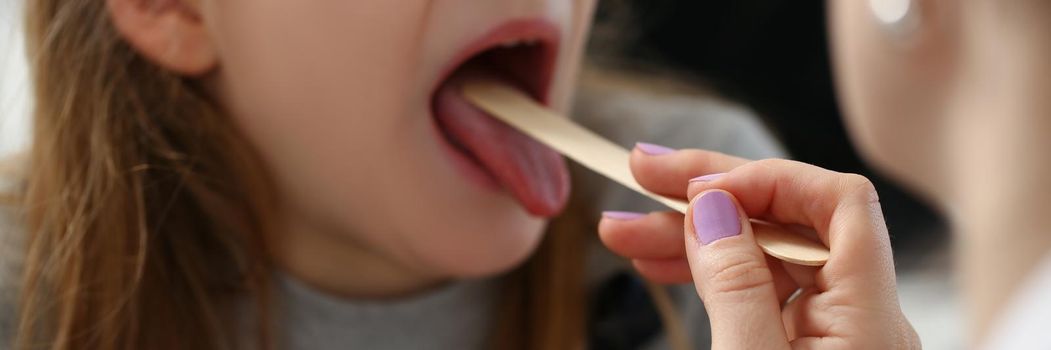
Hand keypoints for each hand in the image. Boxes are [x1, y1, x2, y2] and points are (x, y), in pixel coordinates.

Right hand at [598, 146, 918, 348]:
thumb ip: (736, 285)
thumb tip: (714, 206)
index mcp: (870, 317)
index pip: (839, 201)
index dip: (767, 178)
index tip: (696, 185)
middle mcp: (862, 318)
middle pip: (790, 223)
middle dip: (709, 198)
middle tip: (639, 177)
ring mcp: (834, 338)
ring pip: (764, 260)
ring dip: (693, 237)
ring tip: (624, 231)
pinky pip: (759, 296)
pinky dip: (710, 277)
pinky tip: (662, 265)